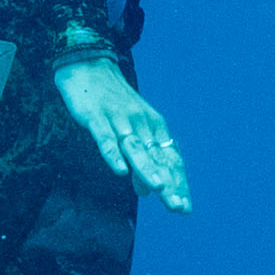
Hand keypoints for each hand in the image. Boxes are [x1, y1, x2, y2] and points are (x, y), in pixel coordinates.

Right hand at [54, 44, 193, 211]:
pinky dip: (113, 153)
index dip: (178, 183)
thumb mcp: (130, 131)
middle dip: (168, 183)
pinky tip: (120, 170)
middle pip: (157, 157)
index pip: (170, 159)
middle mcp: (141, 123)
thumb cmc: (113, 102)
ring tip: (159, 188)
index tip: (185, 208)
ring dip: (147, 168)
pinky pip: (105, 138)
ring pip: (136, 148)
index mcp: (153, 127)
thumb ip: (140, 160)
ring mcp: (119, 120)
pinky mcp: (97, 117)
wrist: (89, 66)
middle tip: (178, 206)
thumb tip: (147, 191)